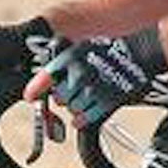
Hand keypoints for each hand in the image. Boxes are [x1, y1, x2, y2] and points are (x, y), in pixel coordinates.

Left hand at [36, 28, 167, 126]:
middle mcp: (80, 74)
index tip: (30, 97)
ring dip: (75, 106)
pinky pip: (84, 118)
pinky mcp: (106, 102)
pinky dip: (81, 118)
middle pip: (59, 98)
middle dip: (63, 97)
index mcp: (72, 58)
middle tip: (72, 91)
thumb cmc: (107, 52)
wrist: (137, 55)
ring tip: (86, 95)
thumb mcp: (80, 49)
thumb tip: (39, 86)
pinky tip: (85, 110)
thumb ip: (60, 65)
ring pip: (72, 109)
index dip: (36, 89)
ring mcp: (94, 90)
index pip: (47, 77)